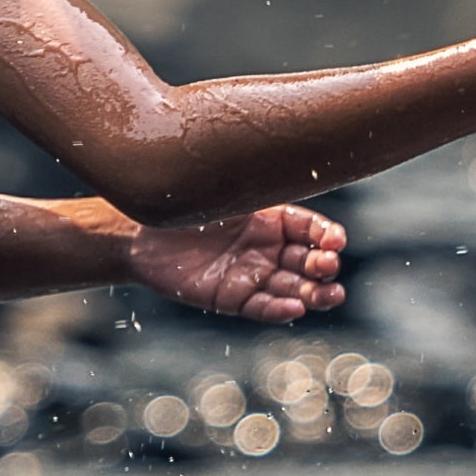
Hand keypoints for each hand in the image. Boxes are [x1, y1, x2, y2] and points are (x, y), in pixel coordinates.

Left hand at [132, 202, 345, 322]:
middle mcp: (267, 247)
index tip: (336, 241)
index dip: (327, 235)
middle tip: (328, 266)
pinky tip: (296, 307)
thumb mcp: (220, 192)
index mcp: (270, 218)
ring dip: (315, 292)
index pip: (310, 228)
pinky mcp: (233, 298)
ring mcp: (252, 274)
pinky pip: (262, 306)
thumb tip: (288, 166)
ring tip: (330, 294)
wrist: (138, 237)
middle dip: (324, 264)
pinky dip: (280, 309)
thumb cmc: (180, 207)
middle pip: (308, 260)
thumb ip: (253, 188)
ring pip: (293, 286)